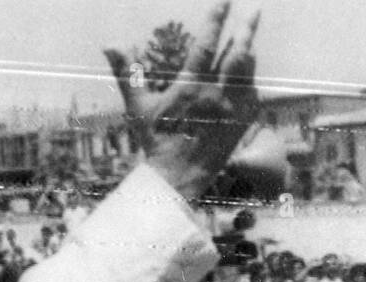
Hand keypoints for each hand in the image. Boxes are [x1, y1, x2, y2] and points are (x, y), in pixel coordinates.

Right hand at [104, 2, 259, 199]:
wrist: (177, 180)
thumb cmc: (155, 143)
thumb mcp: (138, 107)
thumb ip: (127, 73)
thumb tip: (109, 44)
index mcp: (190, 87)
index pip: (207, 44)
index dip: (217, 19)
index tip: (226, 0)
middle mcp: (215, 96)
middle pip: (238, 55)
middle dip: (248, 30)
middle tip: (256, 10)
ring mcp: (231, 111)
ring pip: (248, 75)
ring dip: (250, 53)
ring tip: (250, 37)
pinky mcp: (240, 126)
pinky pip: (253, 98)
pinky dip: (251, 83)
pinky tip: (248, 77)